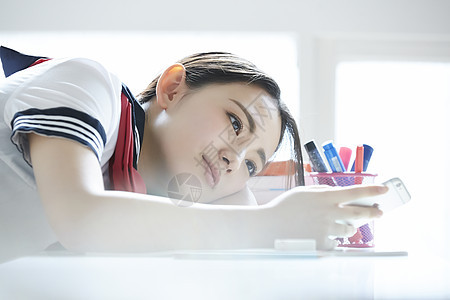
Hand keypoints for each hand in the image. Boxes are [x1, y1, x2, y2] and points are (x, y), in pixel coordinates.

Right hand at [268, 184, 386, 249]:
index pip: (355, 191)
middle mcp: (328, 212)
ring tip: (336, 226)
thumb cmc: (284, 208)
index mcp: (324, 197)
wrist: (268, 226)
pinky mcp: (322, 243)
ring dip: (347, 228)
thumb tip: (339, 192)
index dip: (372, 190)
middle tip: (379, 213)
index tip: (384, 189)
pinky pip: (335, 244)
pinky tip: (318, 237)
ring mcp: (326, 229)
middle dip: (372, 213)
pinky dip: (331, 240)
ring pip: (349, 230)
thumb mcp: (303, 192)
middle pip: (359, 213)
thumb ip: (322, 191)